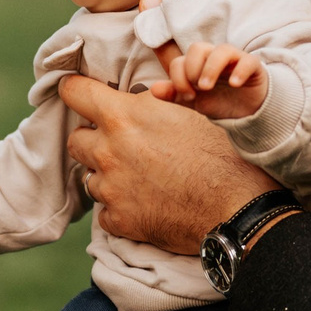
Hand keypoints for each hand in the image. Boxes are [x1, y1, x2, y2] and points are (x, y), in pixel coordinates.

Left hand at [59, 74, 277, 253]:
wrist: (237, 207)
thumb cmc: (220, 154)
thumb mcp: (190, 110)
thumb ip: (152, 102)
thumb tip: (135, 96)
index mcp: (124, 117)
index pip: (75, 92)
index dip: (74, 89)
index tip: (75, 91)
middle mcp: (109, 151)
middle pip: (76, 139)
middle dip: (92, 138)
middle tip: (117, 142)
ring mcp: (111, 189)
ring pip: (89, 177)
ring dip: (106, 174)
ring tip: (137, 176)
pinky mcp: (119, 220)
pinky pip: (105, 211)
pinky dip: (119, 206)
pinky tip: (144, 202)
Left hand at [146, 41, 268, 120]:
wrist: (246, 112)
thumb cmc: (218, 100)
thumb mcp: (193, 100)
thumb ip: (174, 94)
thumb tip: (153, 88)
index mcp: (197, 63)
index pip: (180, 61)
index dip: (178, 78)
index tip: (187, 96)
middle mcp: (214, 57)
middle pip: (198, 48)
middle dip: (192, 69)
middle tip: (198, 89)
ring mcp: (234, 60)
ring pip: (222, 50)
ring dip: (211, 69)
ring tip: (207, 87)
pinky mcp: (253, 66)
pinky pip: (247, 61)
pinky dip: (240, 71)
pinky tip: (235, 85)